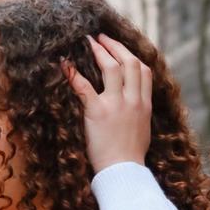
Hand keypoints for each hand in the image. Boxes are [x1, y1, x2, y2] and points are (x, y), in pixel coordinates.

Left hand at [62, 33, 151, 173]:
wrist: (124, 172)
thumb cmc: (130, 159)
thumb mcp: (142, 132)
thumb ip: (139, 116)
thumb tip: (135, 110)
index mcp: (144, 105)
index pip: (143, 71)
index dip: (132, 55)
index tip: (122, 49)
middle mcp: (133, 100)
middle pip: (129, 62)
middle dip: (115, 46)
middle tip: (103, 37)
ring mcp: (116, 105)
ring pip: (112, 67)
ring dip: (100, 51)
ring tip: (90, 42)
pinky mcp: (98, 112)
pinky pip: (85, 87)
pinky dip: (73, 74)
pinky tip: (65, 64)